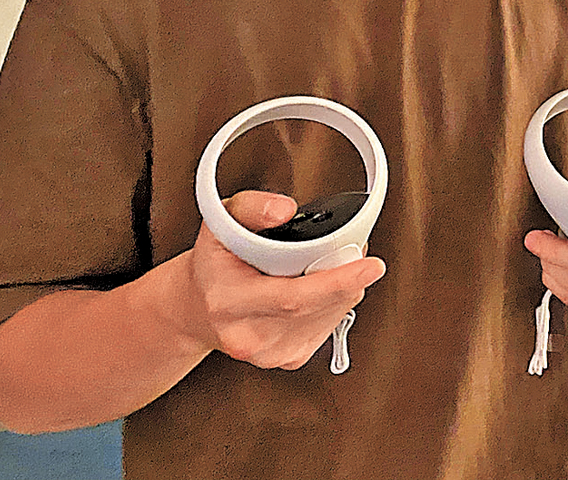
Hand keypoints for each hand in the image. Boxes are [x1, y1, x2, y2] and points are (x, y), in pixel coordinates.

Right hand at [183, 191, 384, 369]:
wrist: (197, 308)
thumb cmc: (215, 262)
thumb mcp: (221, 219)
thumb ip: (251, 207)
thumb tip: (286, 209)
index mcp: (228, 300)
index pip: (291, 297)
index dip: (336, 282)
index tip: (370, 265)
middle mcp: (247, 335)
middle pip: (316, 309)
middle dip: (348, 280)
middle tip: (360, 253)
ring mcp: (267, 353)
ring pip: (327, 320)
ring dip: (344, 290)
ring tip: (337, 265)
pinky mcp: (285, 360)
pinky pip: (326, 330)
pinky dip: (335, 305)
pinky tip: (325, 289)